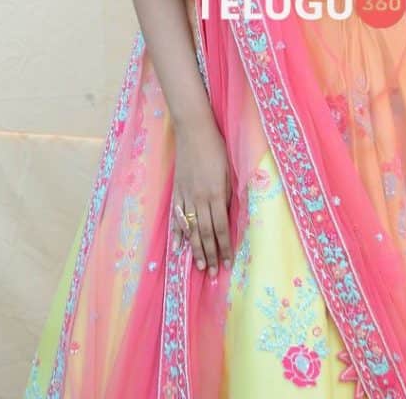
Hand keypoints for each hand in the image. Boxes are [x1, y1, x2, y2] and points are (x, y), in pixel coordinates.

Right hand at [171, 115, 232, 276]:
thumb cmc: (216, 148)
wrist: (193, 131)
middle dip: (210, 255)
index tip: (227, 263)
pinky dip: (178, 233)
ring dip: (195, 250)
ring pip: (191, 229)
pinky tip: (178, 247)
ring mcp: (185, 197)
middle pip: (205, 233)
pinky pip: (177, 217)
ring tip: (198, 267)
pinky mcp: (176, 192)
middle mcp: (199, 199)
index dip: (224, 247)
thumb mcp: (228, 170)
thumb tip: (228, 214)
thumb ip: (227, 194)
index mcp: (215, 194)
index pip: (221, 228)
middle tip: (212, 273)